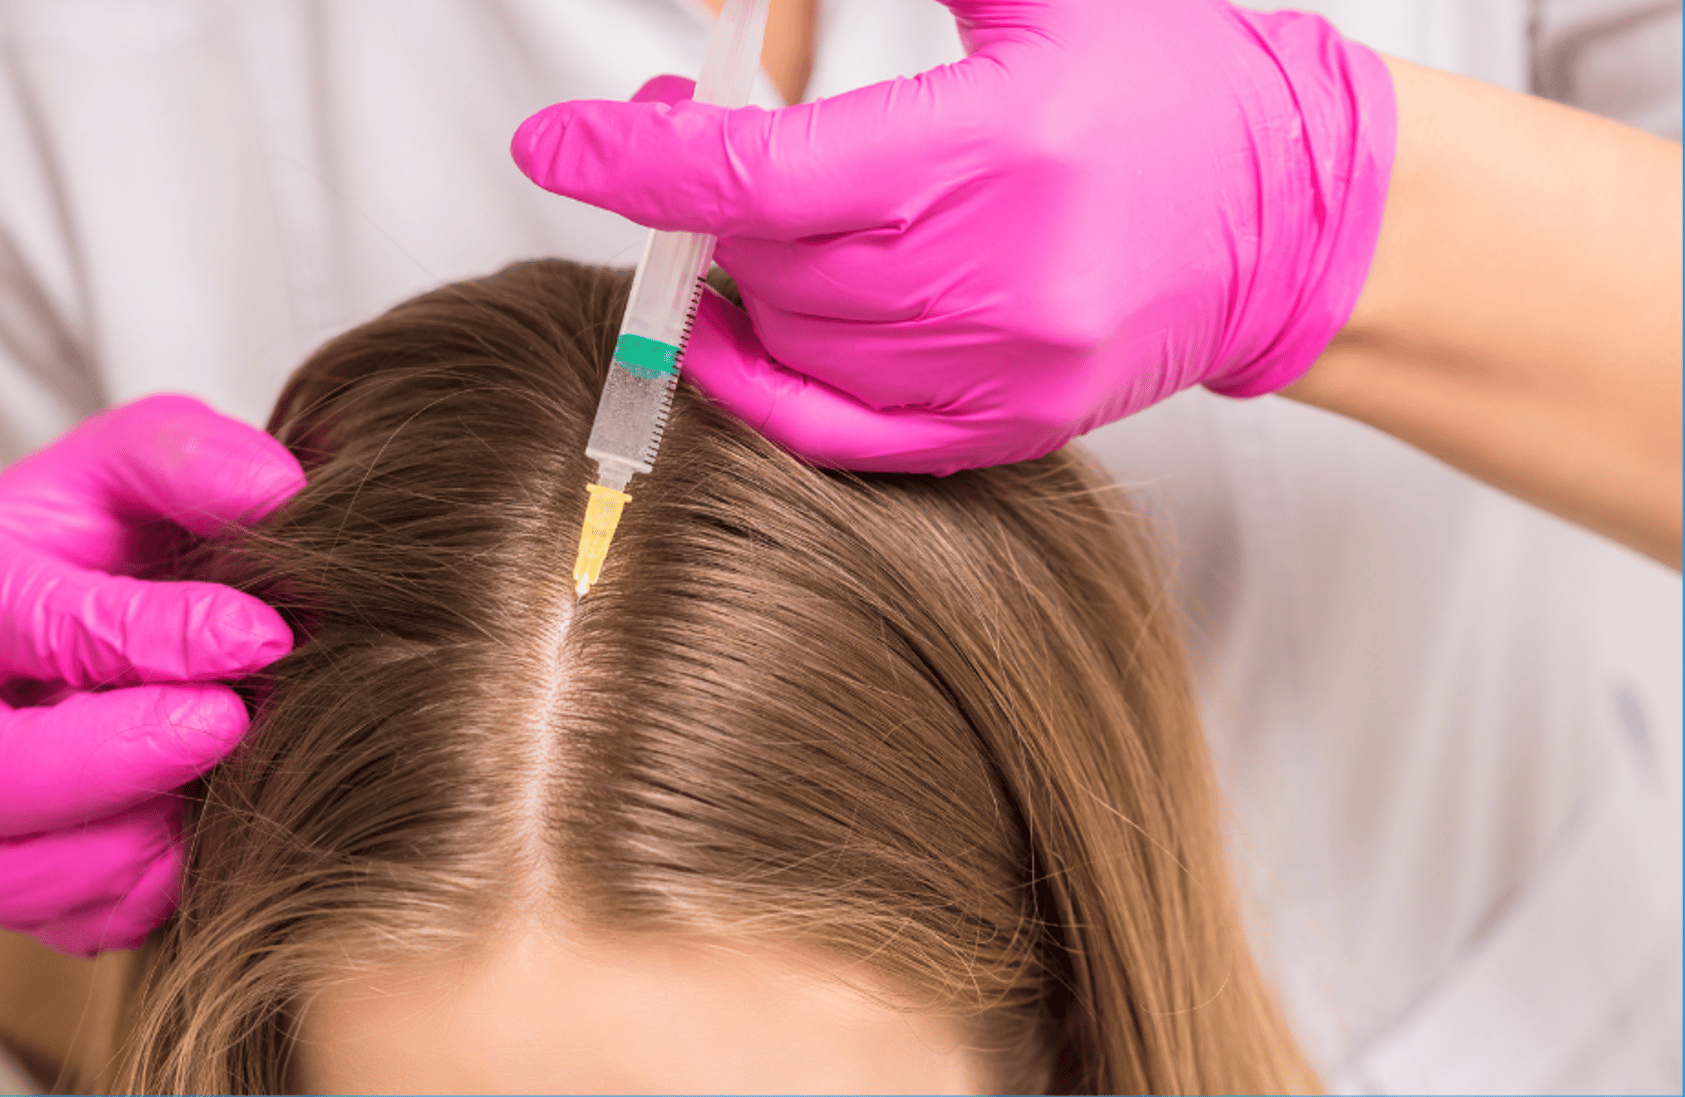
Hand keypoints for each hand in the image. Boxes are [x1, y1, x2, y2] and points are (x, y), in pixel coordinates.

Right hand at [0, 394, 304, 955]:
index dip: (162, 639)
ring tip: (217, 792)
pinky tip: (204, 837)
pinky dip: (133, 896)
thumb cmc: (110, 526)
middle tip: (233, 724)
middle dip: (120, 763)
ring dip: (127, 850)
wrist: (88, 598)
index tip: (265, 635)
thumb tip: (278, 496)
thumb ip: (193, 458)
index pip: (44, 627)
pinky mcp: (0, 866)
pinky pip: (52, 922)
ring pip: (0, 877)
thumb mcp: (142, 457)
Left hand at [512, 0, 1395, 472]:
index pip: (759, 175)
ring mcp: (1006, 367)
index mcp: (993, 146)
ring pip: (794, 345)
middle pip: (767, 260)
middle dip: (695, 199)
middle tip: (680, 138)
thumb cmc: (1174, 82)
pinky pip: (846, 435)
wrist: (1297, 210)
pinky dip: (769, 390)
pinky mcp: (1016, 427)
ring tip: (739, 220)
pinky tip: (736, 338)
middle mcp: (995, 274)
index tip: (555, 143)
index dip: (637, 161)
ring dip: (734, 283)